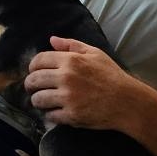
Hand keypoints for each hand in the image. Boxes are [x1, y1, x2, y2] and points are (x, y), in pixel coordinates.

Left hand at [23, 38, 138, 128]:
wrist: (127, 101)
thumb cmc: (111, 76)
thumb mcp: (94, 54)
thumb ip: (71, 45)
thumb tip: (51, 40)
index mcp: (70, 60)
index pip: (38, 61)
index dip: (32, 67)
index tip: (34, 72)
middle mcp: (66, 78)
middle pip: (33, 81)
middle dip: (30, 85)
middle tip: (33, 88)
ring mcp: (68, 98)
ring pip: (38, 100)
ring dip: (38, 101)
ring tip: (43, 101)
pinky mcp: (71, 115)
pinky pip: (50, 116)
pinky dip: (51, 115)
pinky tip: (56, 112)